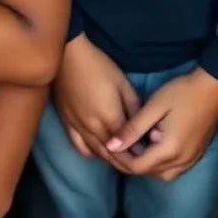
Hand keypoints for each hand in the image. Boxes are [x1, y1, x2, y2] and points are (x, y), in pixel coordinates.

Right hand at [52, 34, 141, 167]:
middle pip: (114, 156)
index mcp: (110, 119)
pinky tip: (101, 151)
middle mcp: (94, 130)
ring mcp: (78, 128)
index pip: (129, 148)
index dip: (141, 154)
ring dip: (112, 161)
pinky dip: (93, 154)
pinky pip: (81, 148)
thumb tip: (145, 128)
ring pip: (98, 155)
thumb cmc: (98, 66)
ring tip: (124, 159)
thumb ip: (135, 109)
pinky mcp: (67, 124)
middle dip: (128, 162)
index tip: (151, 155)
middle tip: (140, 161)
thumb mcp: (123, 84)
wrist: (68, 55)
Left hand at [106, 67, 217, 180]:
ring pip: (161, 174)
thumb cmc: (181, 93)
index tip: (109, 143)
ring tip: (132, 145)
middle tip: (117, 143)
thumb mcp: (153, 108)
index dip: (120, 158)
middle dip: (130, 162)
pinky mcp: (196, 156)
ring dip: (145, 164)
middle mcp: (182, 162)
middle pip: (149, 173)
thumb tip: (111, 146)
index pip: (137, 167)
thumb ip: (132, 129)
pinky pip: (173, 169)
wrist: (212, 88)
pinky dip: (158, 163)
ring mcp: (191, 160)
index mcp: (169, 151)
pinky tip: (151, 147)